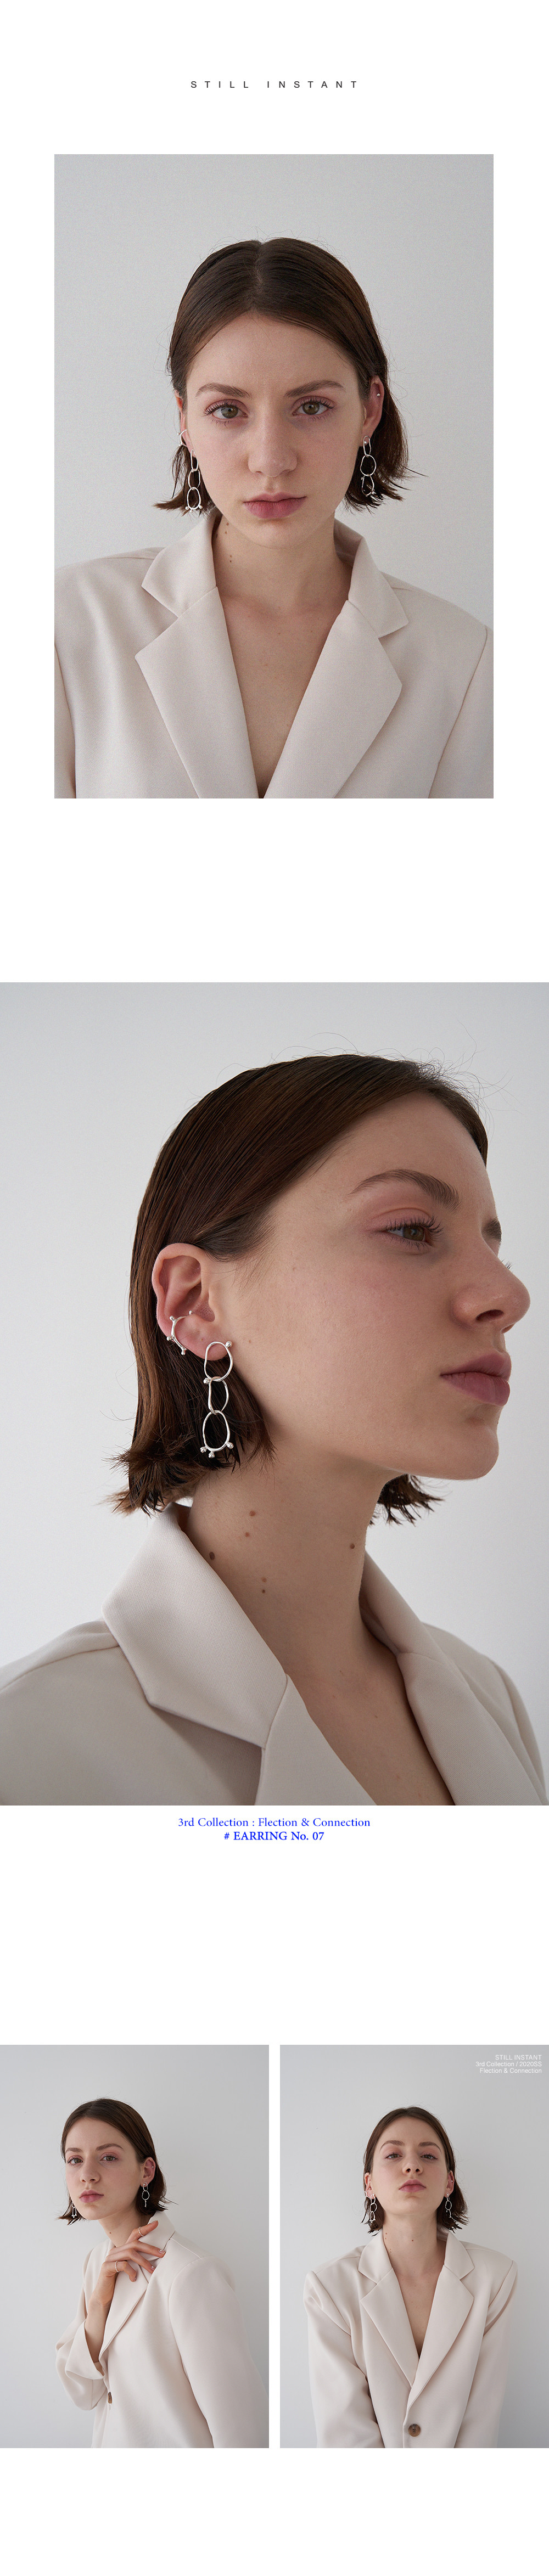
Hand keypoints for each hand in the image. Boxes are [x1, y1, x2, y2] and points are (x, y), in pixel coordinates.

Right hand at [84, 2221, 164, 2364]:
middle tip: (162, 2253)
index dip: (144, 2228)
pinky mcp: (106, 2268)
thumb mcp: (129, 2270)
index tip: (156, 2223)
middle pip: (134, 2243)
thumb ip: (136, 2261)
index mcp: (121, 2250)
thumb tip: (155, 2257)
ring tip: (152, 2270)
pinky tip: (134, 2279)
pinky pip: (122, 2265)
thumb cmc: (118, 2284)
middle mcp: (115, 2251)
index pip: (133, 2234)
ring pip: (130, 2253)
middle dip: (150, 2248)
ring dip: (144, 2261)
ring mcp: (110, 2259)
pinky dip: (131, 2271)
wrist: (103, 2298)